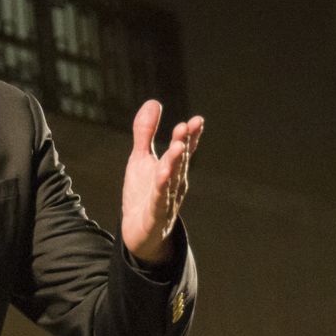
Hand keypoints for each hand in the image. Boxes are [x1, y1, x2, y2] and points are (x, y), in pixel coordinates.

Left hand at [120, 99, 202, 264]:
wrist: (139, 233)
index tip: (197, 120)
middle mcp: (174, 183)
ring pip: (171, 180)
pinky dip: (161, 190)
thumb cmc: (143, 193)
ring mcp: (166, 200)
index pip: (184, 149)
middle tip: (185, 127)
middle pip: (180, 161)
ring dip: (175, 163)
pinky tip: (161, 176)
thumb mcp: (140, 159)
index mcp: (173, 168)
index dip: (191, 136)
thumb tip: (154, 101)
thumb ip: (145, 132)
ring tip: (177, 147)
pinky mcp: (154, 217)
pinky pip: (158, 202)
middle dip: (183, 144)